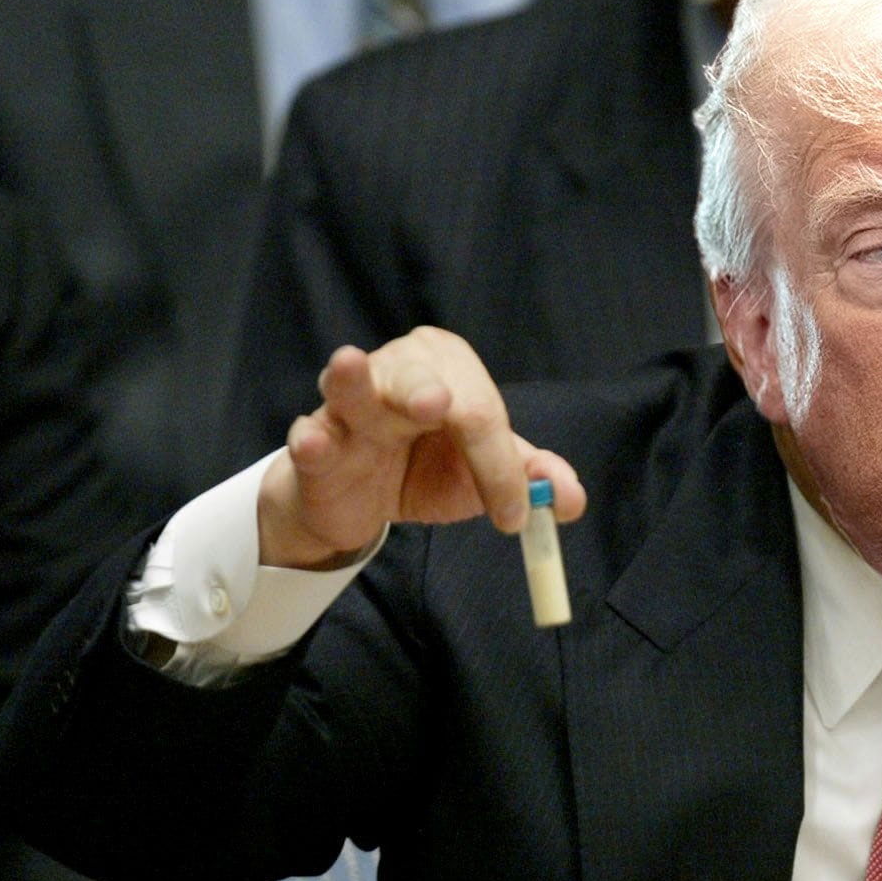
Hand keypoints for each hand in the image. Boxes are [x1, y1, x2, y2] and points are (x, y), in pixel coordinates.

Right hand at [260, 328, 585, 568]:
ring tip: (350, 364)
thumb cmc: (428, 468)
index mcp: (451, 370)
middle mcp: (399, 371)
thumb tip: (570, 499)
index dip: (500, 466)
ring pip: (352, 387)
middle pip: (421, 382)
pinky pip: (311, 435)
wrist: (364, 501)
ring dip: (353, 380)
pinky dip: (312, 440)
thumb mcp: (484, 474)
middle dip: (428, 391)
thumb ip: (528, 480)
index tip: (514, 517)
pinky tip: (314, 441)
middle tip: (440, 406)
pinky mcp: (315, 440)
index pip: (481, 411)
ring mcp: (349, 404)